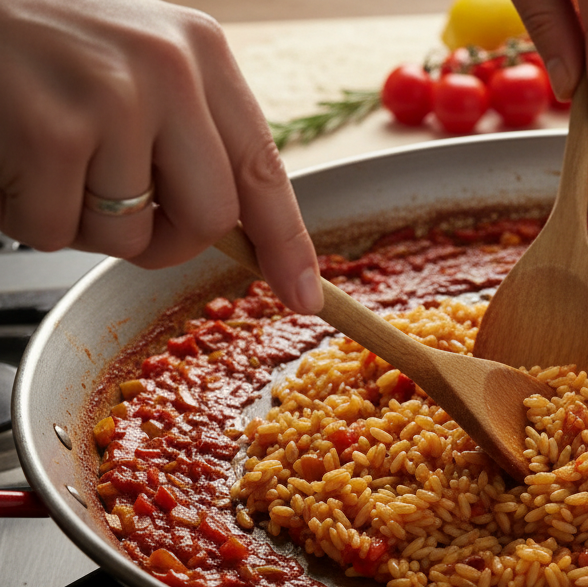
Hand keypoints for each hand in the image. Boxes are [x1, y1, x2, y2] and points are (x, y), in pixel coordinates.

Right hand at [0, 0, 323, 312]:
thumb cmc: (36, 37)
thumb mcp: (136, 60)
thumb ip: (189, 131)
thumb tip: (235, 227)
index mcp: (201, 53)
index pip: (263, 170)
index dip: (287, 244)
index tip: (305, 295)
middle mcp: (169, 72)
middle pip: (208, 222)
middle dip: (162, 240)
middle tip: (106, 201)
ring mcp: (112, 101)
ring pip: (126, 237)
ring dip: (78, 221)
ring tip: (40, 152)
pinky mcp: (51, 132)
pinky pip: (55, 231)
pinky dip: (22, 212)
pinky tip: (8, 153)